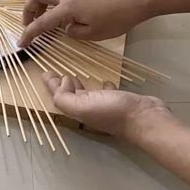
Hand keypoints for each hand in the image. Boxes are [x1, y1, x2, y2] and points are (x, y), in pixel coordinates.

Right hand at [19, 0, 148, 46]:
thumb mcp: (95, 33)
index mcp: (67, 8)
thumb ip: (74, 32)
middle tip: (29, 23)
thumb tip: (66, 27)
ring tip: (46, 15)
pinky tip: (67, 4)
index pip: (41, 22)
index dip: (28, 34)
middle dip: (29, 10)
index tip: (21, 43)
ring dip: (42, 2)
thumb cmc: (118, 17)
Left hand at [43, 71, 168, 139]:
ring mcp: (105, 105)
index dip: (51, 85)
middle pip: (70, 95)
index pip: (59, 96)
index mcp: (78, 110)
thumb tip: (64, 81)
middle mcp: (89, 108)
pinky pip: (107, 91)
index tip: (45, 72)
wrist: (145, 118)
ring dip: (79, 85)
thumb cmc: (112, 112)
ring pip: (87, 93)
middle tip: (56, 71)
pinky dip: (103, 86)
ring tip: (74, 76)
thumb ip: (65, 98)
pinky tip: (104, 80)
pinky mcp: (119, 100)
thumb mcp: (81, 106)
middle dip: (62, 84)